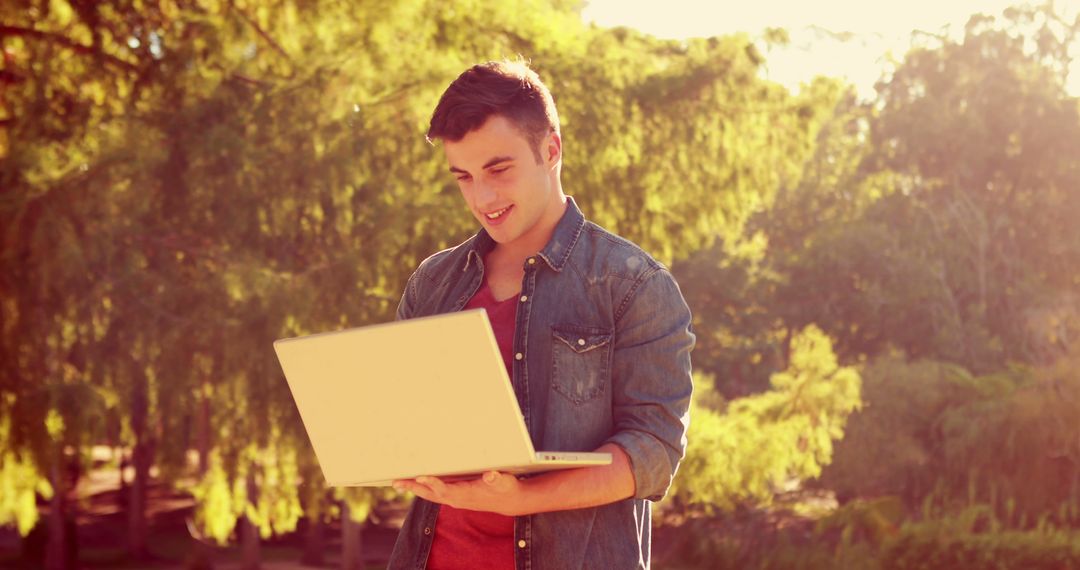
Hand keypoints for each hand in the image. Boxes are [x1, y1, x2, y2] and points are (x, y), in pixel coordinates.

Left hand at [393, 471, 526, 515]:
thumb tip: (491, 475)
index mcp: (467, 494)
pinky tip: (414, 482)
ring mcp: (455, 499)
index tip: (421, 477)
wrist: (508, 501)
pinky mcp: (454, 497)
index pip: (446, 490)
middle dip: (414, 487)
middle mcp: (457, 499)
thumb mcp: (505, 481)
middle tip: (397, 481)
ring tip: (398, 482)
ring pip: (430, 495)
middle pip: (431, 494)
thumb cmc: (505, 488)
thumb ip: (497, 479)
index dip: (433, 484)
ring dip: (414, 489)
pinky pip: (434, 493)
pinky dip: (422, 488)